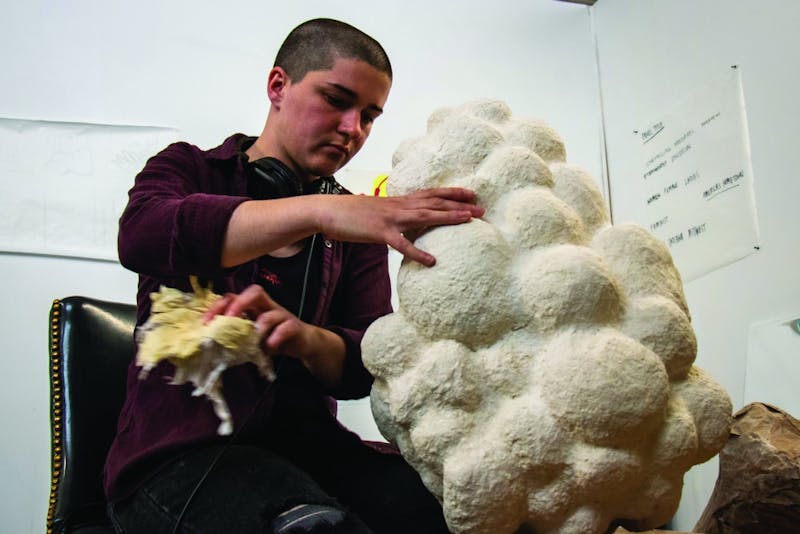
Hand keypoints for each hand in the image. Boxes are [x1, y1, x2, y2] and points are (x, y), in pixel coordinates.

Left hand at [203, 285, 346, 385]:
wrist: (303, 344)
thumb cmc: (273, 339)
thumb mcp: (251, 338)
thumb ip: (236, 337)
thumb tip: (210, 346)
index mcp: (253, 307)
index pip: (234, 297)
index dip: (218, 306)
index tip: (206, 323)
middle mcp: (267, 306)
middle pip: (254, 291)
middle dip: (239, 304)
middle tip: (229, 320)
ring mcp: (282, 315)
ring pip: (272, 311)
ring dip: (260, 325)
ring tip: (253, 339)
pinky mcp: (295, 327)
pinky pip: (286, 327)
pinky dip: (276, 338)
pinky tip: (269, 348)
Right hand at [316, 187, 483, 265]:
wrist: (327, 211)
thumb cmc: (350, 213)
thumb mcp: (377, 211)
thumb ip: (393, 216)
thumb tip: (404, 224)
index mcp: (398, 201)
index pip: (431, 193)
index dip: (452, 193)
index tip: (472, 193)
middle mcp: (399, 206)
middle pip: (434, 203)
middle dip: (460, 205)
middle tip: (482, 209)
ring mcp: (390, 218)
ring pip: (425, 216)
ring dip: (448, 218)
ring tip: (469, 220)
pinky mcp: (379, 232)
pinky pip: (401, 244)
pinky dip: (417, 252)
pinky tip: (431, 261)